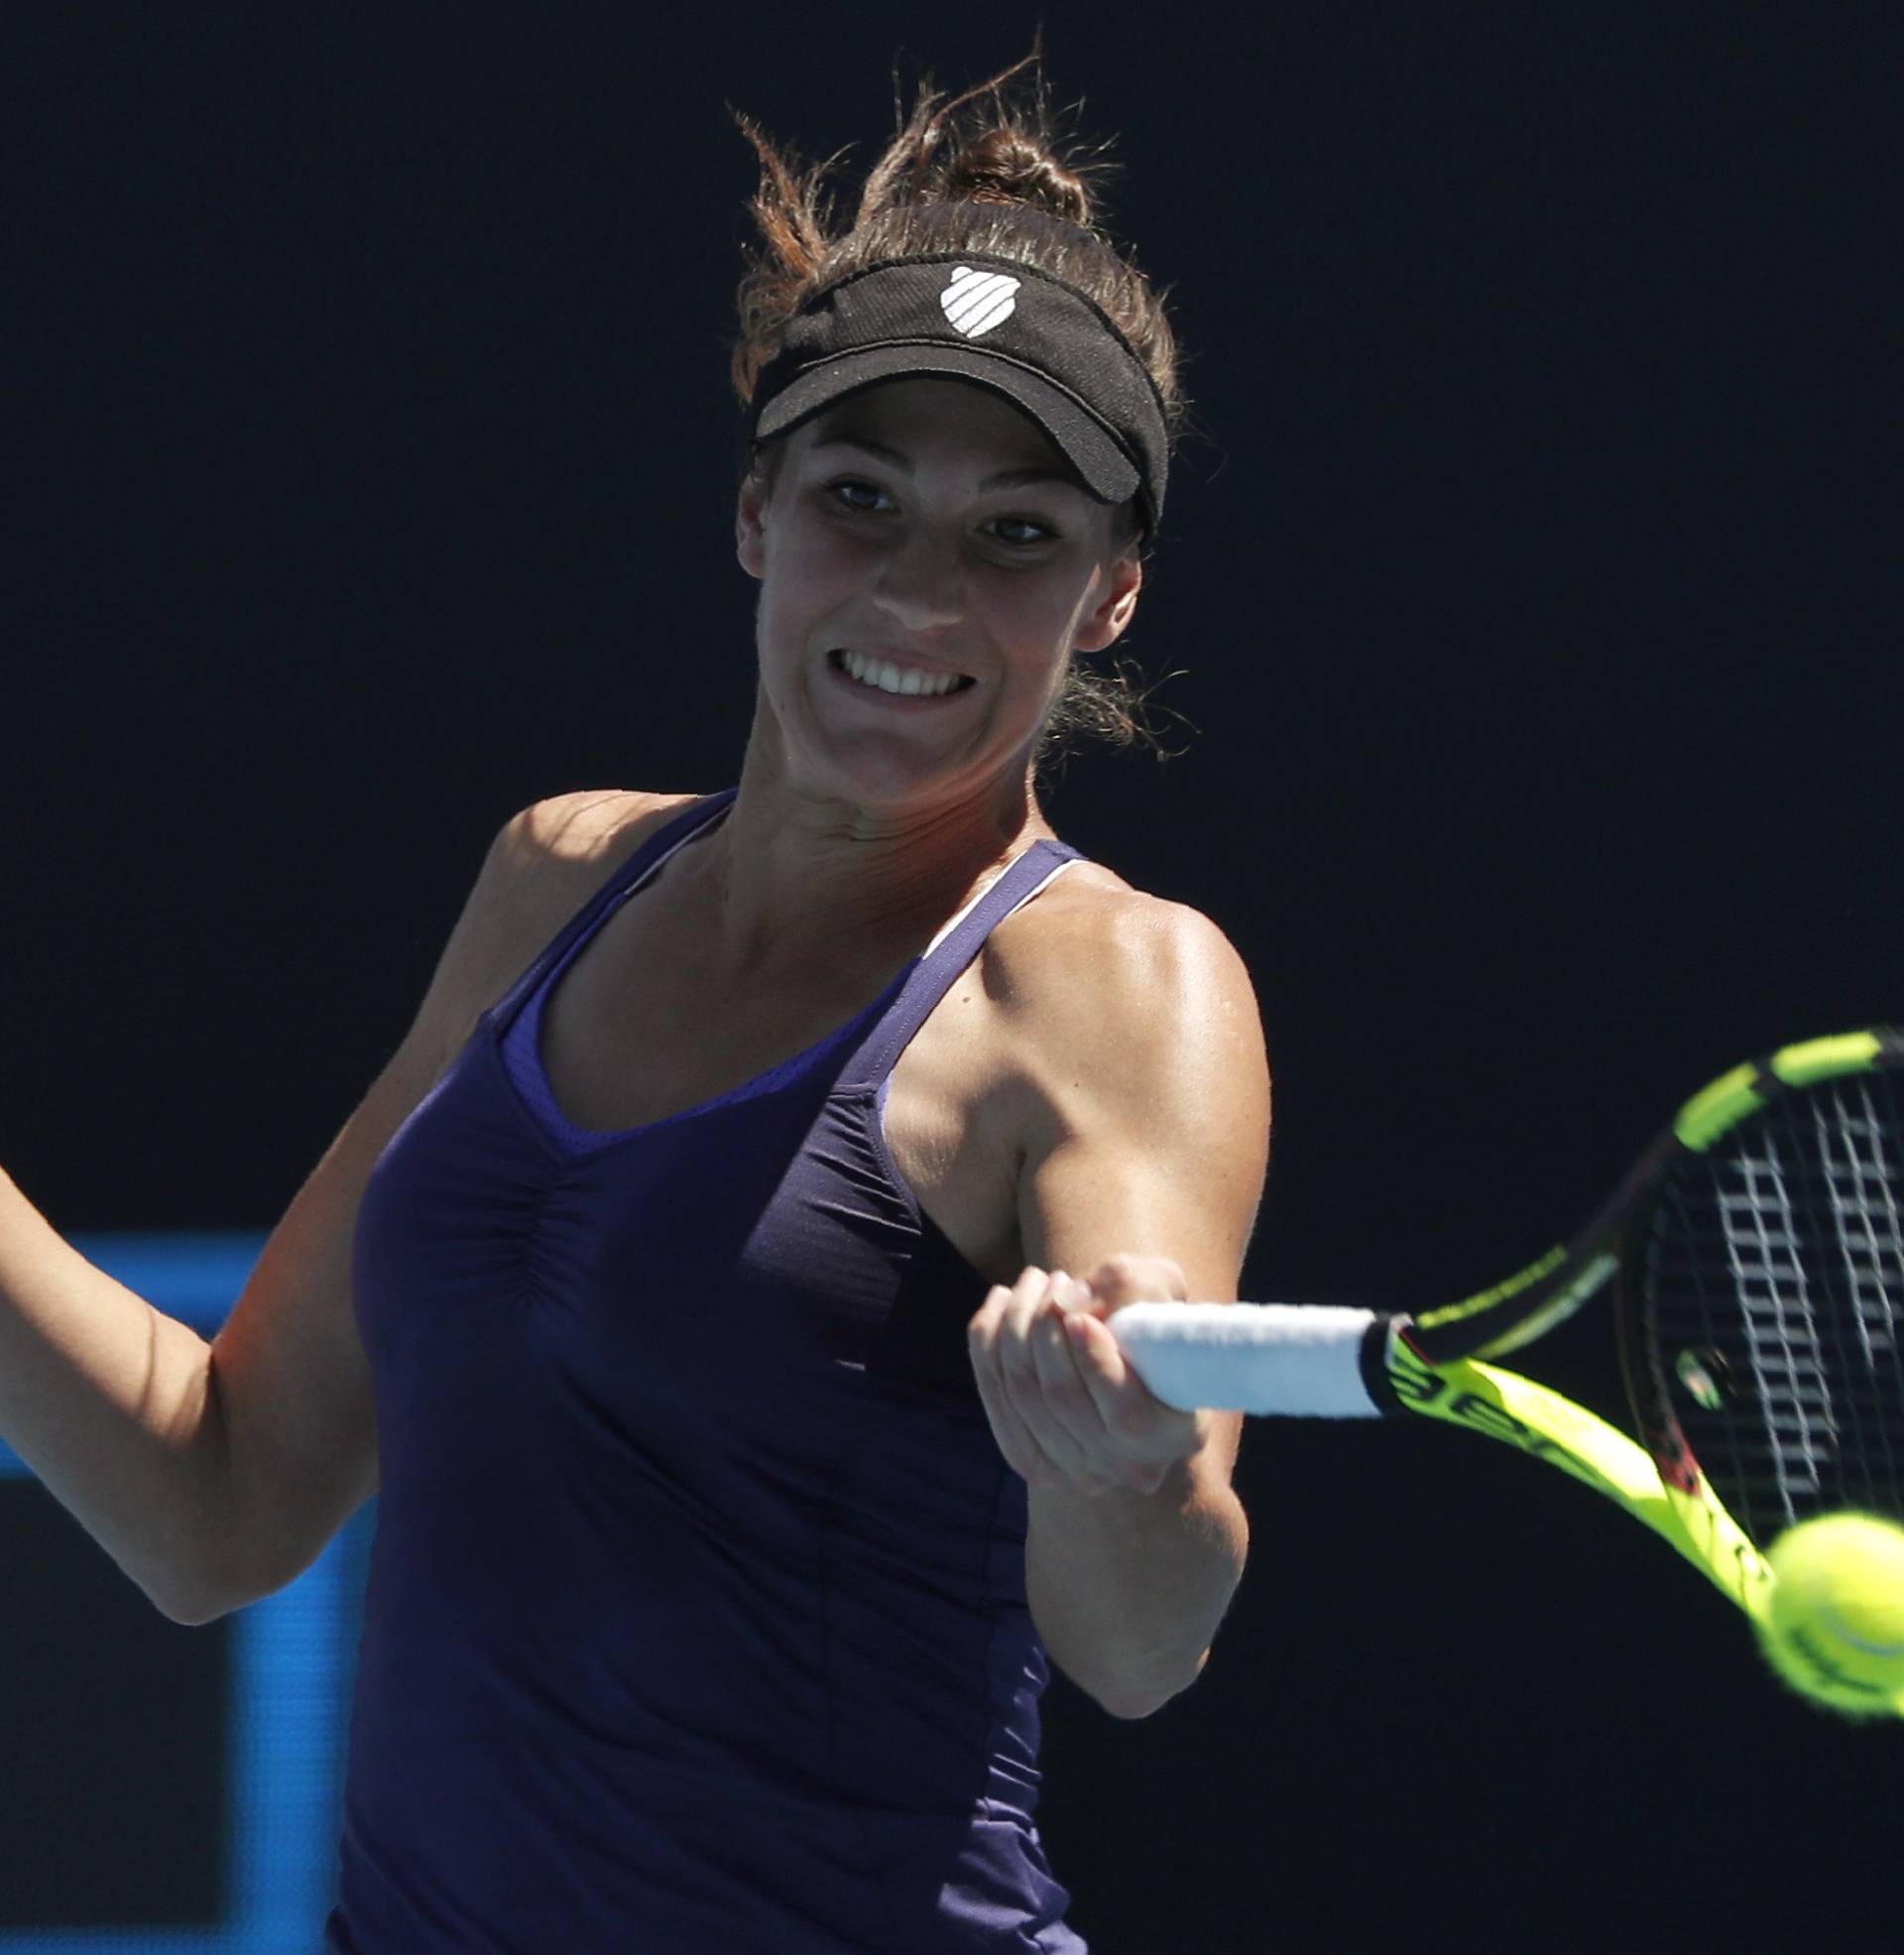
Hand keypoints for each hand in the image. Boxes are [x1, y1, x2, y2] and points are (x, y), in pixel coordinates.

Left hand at [967, 1256, 1210, 1498]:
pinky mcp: (1034, 1462)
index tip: (1076, 1314)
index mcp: (1177, 1435)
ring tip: (1033, 1282)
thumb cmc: (1151, 1309)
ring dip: (1015, 1326)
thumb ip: (1125, 1285)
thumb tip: (1068, 1300)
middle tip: (1054, 1279)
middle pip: (1062, 1399)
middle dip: (1044, 1327)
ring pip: (1022, 1396)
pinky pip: (996, 1403)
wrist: (1127, 1350)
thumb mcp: (1158, 1284)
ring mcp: (1078, 1472)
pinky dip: (987, 1346)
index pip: (1125, 1413)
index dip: (1093, 1361)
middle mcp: (1130, 1467)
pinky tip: (1001, 1303)